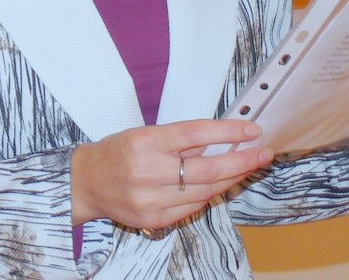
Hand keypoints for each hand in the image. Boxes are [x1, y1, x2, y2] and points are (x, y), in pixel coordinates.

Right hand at [71, 119, 273, 230]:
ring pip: (204, 191)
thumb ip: (180, 139)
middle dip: (241, 161)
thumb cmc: (118, 152)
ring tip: (248, 167)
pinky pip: (192, 207)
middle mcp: (148, 171)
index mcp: (146, 142)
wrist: (86, 183)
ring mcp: (151, 199)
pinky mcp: (154, 219)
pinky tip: (222, 184)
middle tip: (262, 153)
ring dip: (231, 179)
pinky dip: (210, 194)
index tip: (251, 130)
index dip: (227, 132)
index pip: (195, 134)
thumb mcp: (145, 134)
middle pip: (206, 168)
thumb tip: (221, 140)